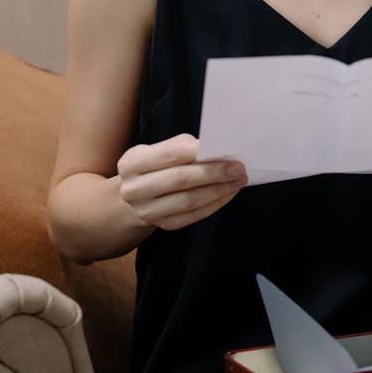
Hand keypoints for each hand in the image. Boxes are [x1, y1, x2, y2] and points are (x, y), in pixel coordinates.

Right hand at [117, 133, 246, 230]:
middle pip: (180, 179)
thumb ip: (183, 147)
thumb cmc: (155, 165)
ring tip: (238, 181)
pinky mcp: (163, 225)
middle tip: (239, 168)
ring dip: (219, 190)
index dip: (198, 151)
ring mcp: (147, 211)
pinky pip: (194, 215)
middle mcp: (134, 189)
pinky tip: (228, 193)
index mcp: (132, 163)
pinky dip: (215, 203)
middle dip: (214, 173)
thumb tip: (217, 150)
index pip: (169, 154)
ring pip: (189, 201)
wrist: (136, 195)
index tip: (225, 150)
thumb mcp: (159, 149)